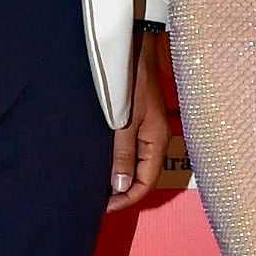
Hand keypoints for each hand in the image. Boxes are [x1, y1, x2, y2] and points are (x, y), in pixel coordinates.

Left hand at [107, 32, 168, 211]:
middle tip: (99, 201)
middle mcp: (156, 139)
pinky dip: (119, 161)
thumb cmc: (131, 81)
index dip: (127, 199)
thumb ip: (122, 154)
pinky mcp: (139, 120)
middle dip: (123, 191)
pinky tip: (104, 162)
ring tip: (99, 186)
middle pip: (143, 176)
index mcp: (156, 142)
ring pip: (137, 164)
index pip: (146, 183)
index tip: (105, 207)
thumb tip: (121, 187)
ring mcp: (149, 129)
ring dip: (120, 177)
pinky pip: (132, 149)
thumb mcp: (124, 121)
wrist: (135, 47)